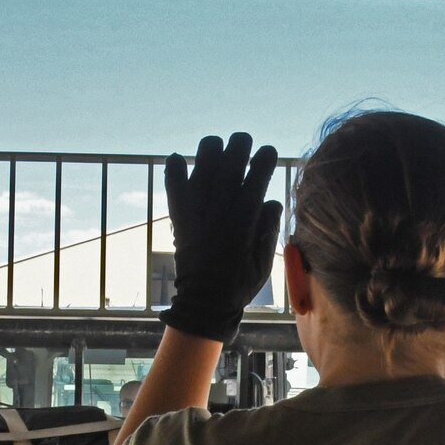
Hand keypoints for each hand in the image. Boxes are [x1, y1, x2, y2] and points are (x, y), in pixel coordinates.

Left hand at [161, 132, 283, 345]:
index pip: (261, 167)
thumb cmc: (239, 283)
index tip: (268, 155)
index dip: (267, 155)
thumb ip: (269, 226)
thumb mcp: (264, 258)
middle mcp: (223, 201)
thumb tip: (271, 201)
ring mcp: (199, 202)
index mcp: (247, 212)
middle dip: (242, 144)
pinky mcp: (179, 208)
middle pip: (235, 151)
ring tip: (216, 157)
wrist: (203, 300)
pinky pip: (173, 174)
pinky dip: (175, 164)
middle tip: (243, 150)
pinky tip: (180, 163)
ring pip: (207, 153)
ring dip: (214, 149)